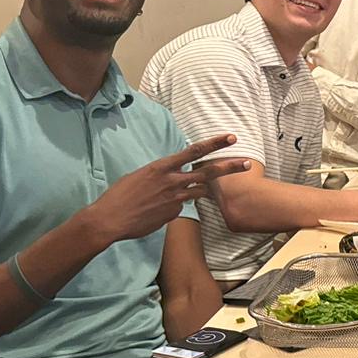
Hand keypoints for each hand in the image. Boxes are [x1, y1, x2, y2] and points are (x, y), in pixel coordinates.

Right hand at [84, 135, 250, 242]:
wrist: (111, 219)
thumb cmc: (120, 195)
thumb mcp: (140, 176)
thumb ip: (160, 175)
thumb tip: (171, 180)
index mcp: (162, 166)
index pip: (194, 151)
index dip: (215, 143)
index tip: (231, 138)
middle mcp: (172, 181)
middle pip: (208, 172)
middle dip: (229, 167)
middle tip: (246, 162)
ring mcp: (175, 199)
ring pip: (200, 191)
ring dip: (211, 188)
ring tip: (223, 186)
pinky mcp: (173, 214)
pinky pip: (180, 207)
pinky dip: (175, 206)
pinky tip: (158, 211)